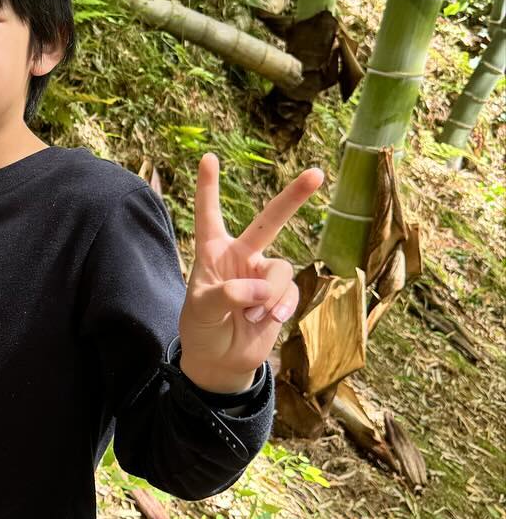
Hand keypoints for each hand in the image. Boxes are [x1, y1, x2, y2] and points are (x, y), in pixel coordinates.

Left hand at [179, 154, 324, 392]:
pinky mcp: (280, 295)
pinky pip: (290, 292)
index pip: (209, 214)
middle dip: (293, 198)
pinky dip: (279, 308)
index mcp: (212, 252)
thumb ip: (226, 295)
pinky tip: (266, 322)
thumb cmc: (202, 329)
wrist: (221, 361)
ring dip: (268, 296)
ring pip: (281, 270)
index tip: (208, 157)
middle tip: (316, 173)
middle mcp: (241, 256)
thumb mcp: (200, 311)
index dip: (208, 187)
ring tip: (250, 317)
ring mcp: (263, 275)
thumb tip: (259, 289)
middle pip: (269, 221)